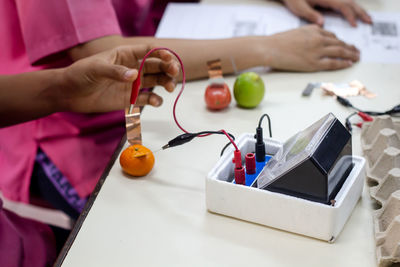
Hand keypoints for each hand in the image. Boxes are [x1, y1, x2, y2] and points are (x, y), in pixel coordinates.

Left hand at [61, 45, 178, 112]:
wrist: (69, 94)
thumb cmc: (79, 74)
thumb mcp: (95, 69)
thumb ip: (115, 72)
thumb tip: (134, 76)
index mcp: (125, 55)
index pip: (148, 50)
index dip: (161, 53)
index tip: (169, 58)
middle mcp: (132, 68)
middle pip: (157, 66)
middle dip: (168, 68)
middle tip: (173, 73)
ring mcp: (132, 84)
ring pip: (155, 81)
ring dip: (165, 83)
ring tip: (169, 88)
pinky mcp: (129, 99)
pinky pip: (146, 99)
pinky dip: (154, 100)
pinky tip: (156, 101)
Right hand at [265, 25, 359, 70]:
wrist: (270, 48)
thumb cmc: (278, 41)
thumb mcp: (297, 31)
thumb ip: (309, 33)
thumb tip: (315, 36)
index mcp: (314, 31)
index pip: (331, 36)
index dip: (340, 41)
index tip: (344, 45)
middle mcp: (318, 39)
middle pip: (339, 43)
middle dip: (349, 47)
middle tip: (356, 51)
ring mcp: (317, 52)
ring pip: (340, 52)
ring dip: (350, 54)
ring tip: (357, 57)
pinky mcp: (313, 63)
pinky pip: (332, 63)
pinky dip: (343, 63)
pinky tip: (349, 63)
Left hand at [282, 0, 371, 26]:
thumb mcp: (299, 7)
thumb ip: (311, 15)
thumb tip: (322, 23)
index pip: (343, 6)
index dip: (350, 15)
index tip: (355, 24)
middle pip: (350, 3)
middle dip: (361, 12)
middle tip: (370, 22)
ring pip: (349, 2)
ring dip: (359, 10)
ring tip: (367, 18)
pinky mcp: (328, 0)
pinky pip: (343, 3)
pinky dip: (351, 9)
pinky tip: (355, 14)